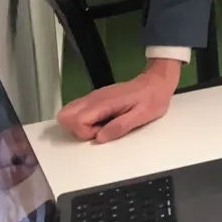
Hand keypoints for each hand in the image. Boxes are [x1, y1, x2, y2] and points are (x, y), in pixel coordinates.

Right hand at [56, 59, 179, 142]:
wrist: (157, 82)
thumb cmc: (152, 99)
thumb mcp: (142, 116)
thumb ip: (120, 127)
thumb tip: (100, 138)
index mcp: (104, 102)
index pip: (76, 120)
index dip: (86, 133)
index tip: (103, 131)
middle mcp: (94, 98)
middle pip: (64, 115)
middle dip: (76, 130)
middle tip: (98, 131)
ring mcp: (94, 97)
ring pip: (68, 112)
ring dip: (79, 125)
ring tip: (101, 127)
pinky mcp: (96, 99)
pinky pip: (79, 110)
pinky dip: (84, 120)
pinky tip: (102, 121)